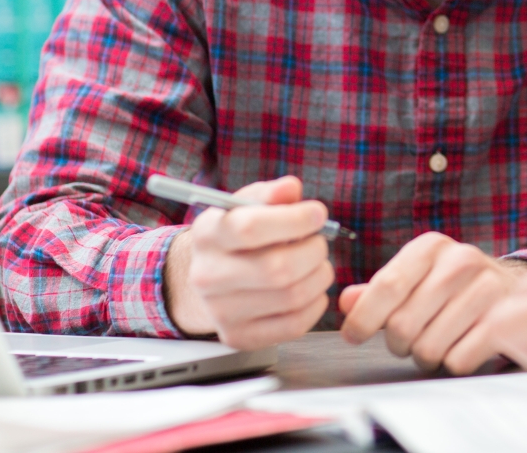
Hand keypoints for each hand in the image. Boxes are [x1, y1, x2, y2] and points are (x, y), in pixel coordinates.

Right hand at [162, 176, 333, 350]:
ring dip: (319, 275)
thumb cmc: (237, 237)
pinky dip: (315, 304)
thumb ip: (271, 194)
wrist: (207, 279)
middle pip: (277, 268)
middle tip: (319, 242)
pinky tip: (310, 288)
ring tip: (316, 263)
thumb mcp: (246, 206)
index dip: (294, 220)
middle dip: (314, 250)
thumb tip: (291, 189)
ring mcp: (221, 312)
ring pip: (292, 296)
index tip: (317, 214)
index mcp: (208, 235)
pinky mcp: (239, 337)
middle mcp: (208, 276)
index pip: (250, 229)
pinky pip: (295, 324)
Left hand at [338, 231, 526, 372]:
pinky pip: (457, 360)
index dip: (363, 318)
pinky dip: (452, 362)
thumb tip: (346, 301)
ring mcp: (487, 289)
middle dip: (398, 343)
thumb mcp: (416, 277)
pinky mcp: (504, 320)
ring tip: (435, 342)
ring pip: (428, 347)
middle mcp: (461, 260)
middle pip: (403, 324)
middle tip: (408, 339)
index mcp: (431, 247)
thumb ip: (379, 289)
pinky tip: (460, 346)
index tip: (353, 335)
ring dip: (425, 356)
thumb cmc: (452, 287)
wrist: (512, 290)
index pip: (387, 286)